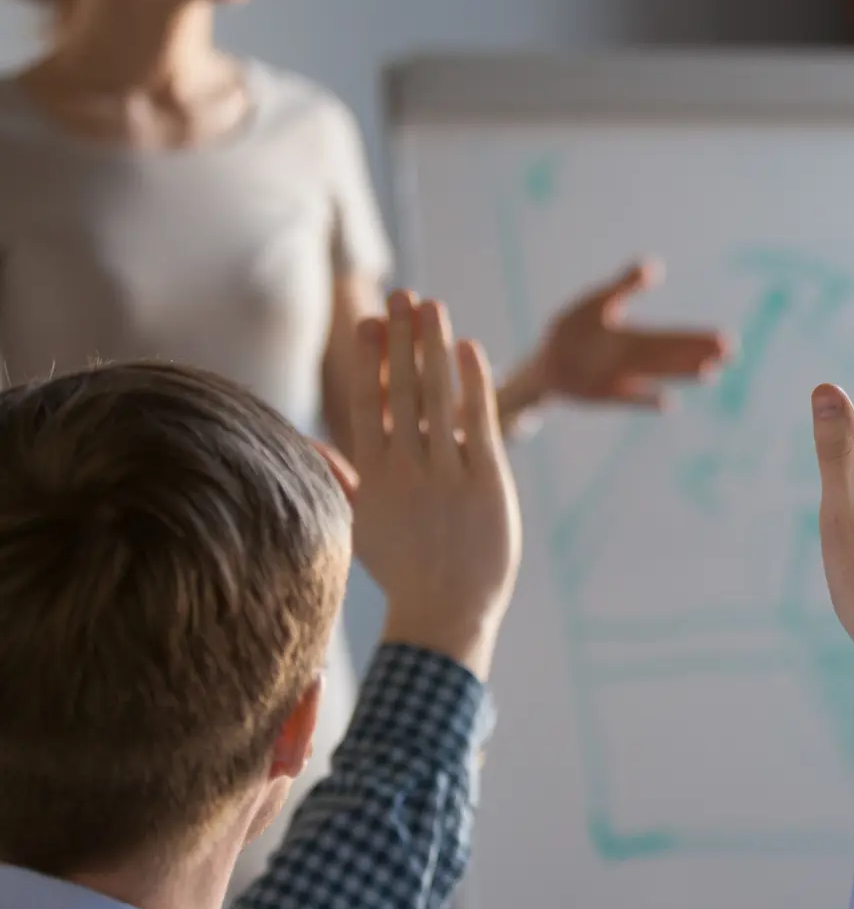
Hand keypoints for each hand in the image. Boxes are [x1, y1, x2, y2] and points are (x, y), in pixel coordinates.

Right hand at [343, 291, 523, 676]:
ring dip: (432, 347)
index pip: (367, 403)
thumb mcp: (362, 524)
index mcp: (372, 476)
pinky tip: (468, 348)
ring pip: (436, 397)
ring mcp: (445, 474)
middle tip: (402, 293)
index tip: (369, 318)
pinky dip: (473, 384)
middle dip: (401, 338)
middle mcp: (405, 469)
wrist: (445, 615)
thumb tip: (313, 445)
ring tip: (432, 305)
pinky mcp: (486, 483)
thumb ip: (343, 479)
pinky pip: (477, 423)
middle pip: (400, 389)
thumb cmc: (406, 570)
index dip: (368, 357)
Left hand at [506, 261, 730, 418]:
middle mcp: (634, 359)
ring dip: (683, 373)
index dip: (698, 338)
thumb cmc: (571, 329)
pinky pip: (630, 398)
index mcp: (635, 336)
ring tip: (712, 372)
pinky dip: (646, 400)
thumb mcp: (596, 302)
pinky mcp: (606, 395)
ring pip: (658, 375)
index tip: (725, 337)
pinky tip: (670, 404)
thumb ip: (624, 286)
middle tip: (732, 352)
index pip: (673, 337)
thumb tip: (655, 266)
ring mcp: (623, 379)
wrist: (546, 364)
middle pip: (672, 356)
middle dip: (700, 353)